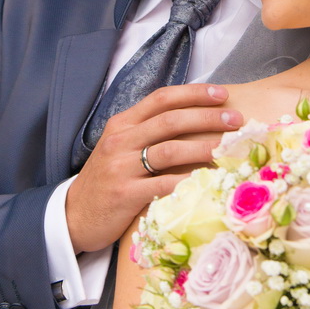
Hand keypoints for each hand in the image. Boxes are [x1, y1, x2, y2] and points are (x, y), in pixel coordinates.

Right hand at [65, 83, 240, 253]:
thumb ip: (148, 131)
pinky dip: (189, 180)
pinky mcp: (125, 195)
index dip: (193, 93)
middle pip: (170, 120)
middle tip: (235, 119)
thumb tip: (195, 118)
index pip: (161, 98)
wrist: (74, 215)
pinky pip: (163, 184)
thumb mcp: (120, 147)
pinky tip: (209, 179)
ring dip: (204, 146)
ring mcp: (121, 167)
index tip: (221, 94)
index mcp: (121, 124)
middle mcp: (120, 141)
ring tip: (228, 148)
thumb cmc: (106, 179)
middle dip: (207, 117)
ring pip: (170, 150)